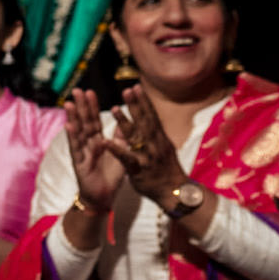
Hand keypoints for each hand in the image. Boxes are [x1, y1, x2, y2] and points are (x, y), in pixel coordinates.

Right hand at [63, 90, 124, 212]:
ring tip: (69, 103)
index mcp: (97, 141)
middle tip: (77, 90)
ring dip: (73, 118)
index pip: (94, 121)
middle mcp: (87, 145)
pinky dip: (73, 137)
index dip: (92, 107)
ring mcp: (82, 153)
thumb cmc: (110, 176)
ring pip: (78, 133)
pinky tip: (69, 126)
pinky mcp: (80, 163)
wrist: (103, 197)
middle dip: (81, 107)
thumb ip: (120, 138)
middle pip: (84, 123)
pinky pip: (76, 148)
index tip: (90, 92)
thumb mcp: (120, 153)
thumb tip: (125, 121)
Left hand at [106, 86, 186, 202]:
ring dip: (124, 122)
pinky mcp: (138, 169)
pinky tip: (104, 141)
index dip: (144, 102)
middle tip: (128, 89)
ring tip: (113, 108)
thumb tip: (152, 118)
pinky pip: (125, 158)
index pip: (151, 116)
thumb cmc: (166, 170)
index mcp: (160, 139)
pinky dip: (115, 149)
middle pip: (145, 121)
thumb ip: (156, 134)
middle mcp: (155, 144)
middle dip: (136, 105)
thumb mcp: (164, 148)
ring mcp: (147, 156)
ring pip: (135, 137)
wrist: (174, 192)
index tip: (136, 87)